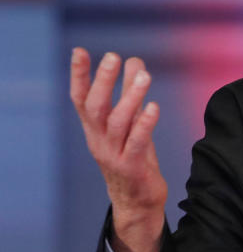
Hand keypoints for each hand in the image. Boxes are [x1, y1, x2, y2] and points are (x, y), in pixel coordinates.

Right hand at [70, 48, 167, 251]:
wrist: (137, 201)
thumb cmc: (133, 156)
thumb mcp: (131, 122)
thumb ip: (130, 92)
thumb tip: (134, 60)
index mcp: (94, 128)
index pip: (80, 98)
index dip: (79, 75)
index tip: (80, 51)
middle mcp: (99, 140)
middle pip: (96, 107)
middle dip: (103, 81)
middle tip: (112, 57)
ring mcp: (113, 155)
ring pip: (118, 123)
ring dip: (131, 98)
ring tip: (144, 76)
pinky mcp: (132, 167)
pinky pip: (137, 143)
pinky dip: (145, 124)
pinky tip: (154, 107)